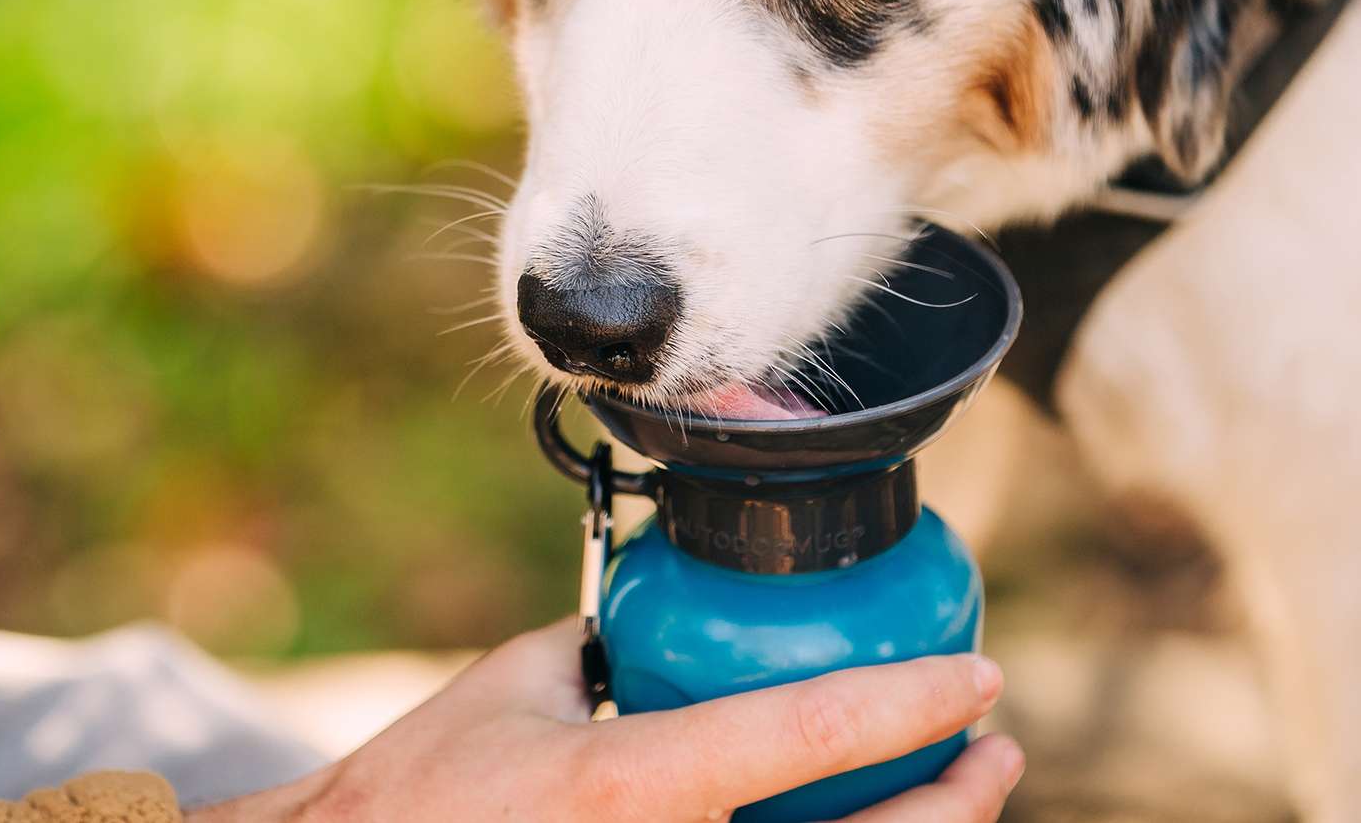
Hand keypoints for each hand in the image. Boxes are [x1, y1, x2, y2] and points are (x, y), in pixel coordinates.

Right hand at [192, 618, 1023, 822]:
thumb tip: (654, 615)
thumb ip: (602, 644)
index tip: (973, 672)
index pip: (804, 733)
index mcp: (631, 788)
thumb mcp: (519, 684)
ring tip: (963, 791)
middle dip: (953, 803)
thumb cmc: (424, 786)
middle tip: (995, 747)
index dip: (906, 702)